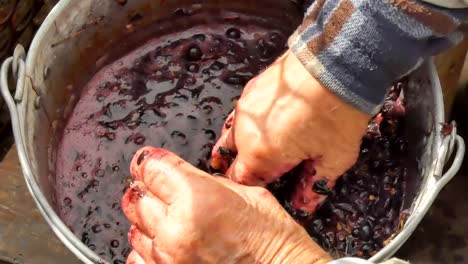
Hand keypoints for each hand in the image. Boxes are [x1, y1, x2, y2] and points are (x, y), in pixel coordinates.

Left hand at [122, 147, 330, 263]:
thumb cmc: (272, 237)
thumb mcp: (246, 192)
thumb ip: (206, 183)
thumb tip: (183, 179)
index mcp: (195, 197)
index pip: (152, 168)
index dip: (148, 161)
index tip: (148, 162)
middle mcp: (175, 227)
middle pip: (138, 197)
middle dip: (146, 189)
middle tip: (158, 189)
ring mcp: (168, 256)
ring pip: (134, 228)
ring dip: (147, 219)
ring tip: (167, 218)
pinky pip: (137, 258)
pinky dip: (146, 248)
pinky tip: (163, 244)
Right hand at [211, 50, 370, 212]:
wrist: (335, 63)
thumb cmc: (337, 112)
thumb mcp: (335, 157)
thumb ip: (315, 185)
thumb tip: (305, 204)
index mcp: (261, 154)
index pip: (242, 180)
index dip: (249, 188)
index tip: (259, 191)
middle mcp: (245, 132)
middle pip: (230, 157)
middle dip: (236, 168)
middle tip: (244, 174)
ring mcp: (246, 108)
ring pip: (230, 134)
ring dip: (235, 146)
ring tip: (238, 153)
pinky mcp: (252, 88)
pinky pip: (239, 114)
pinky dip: (244, 125)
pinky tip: (255, 125)